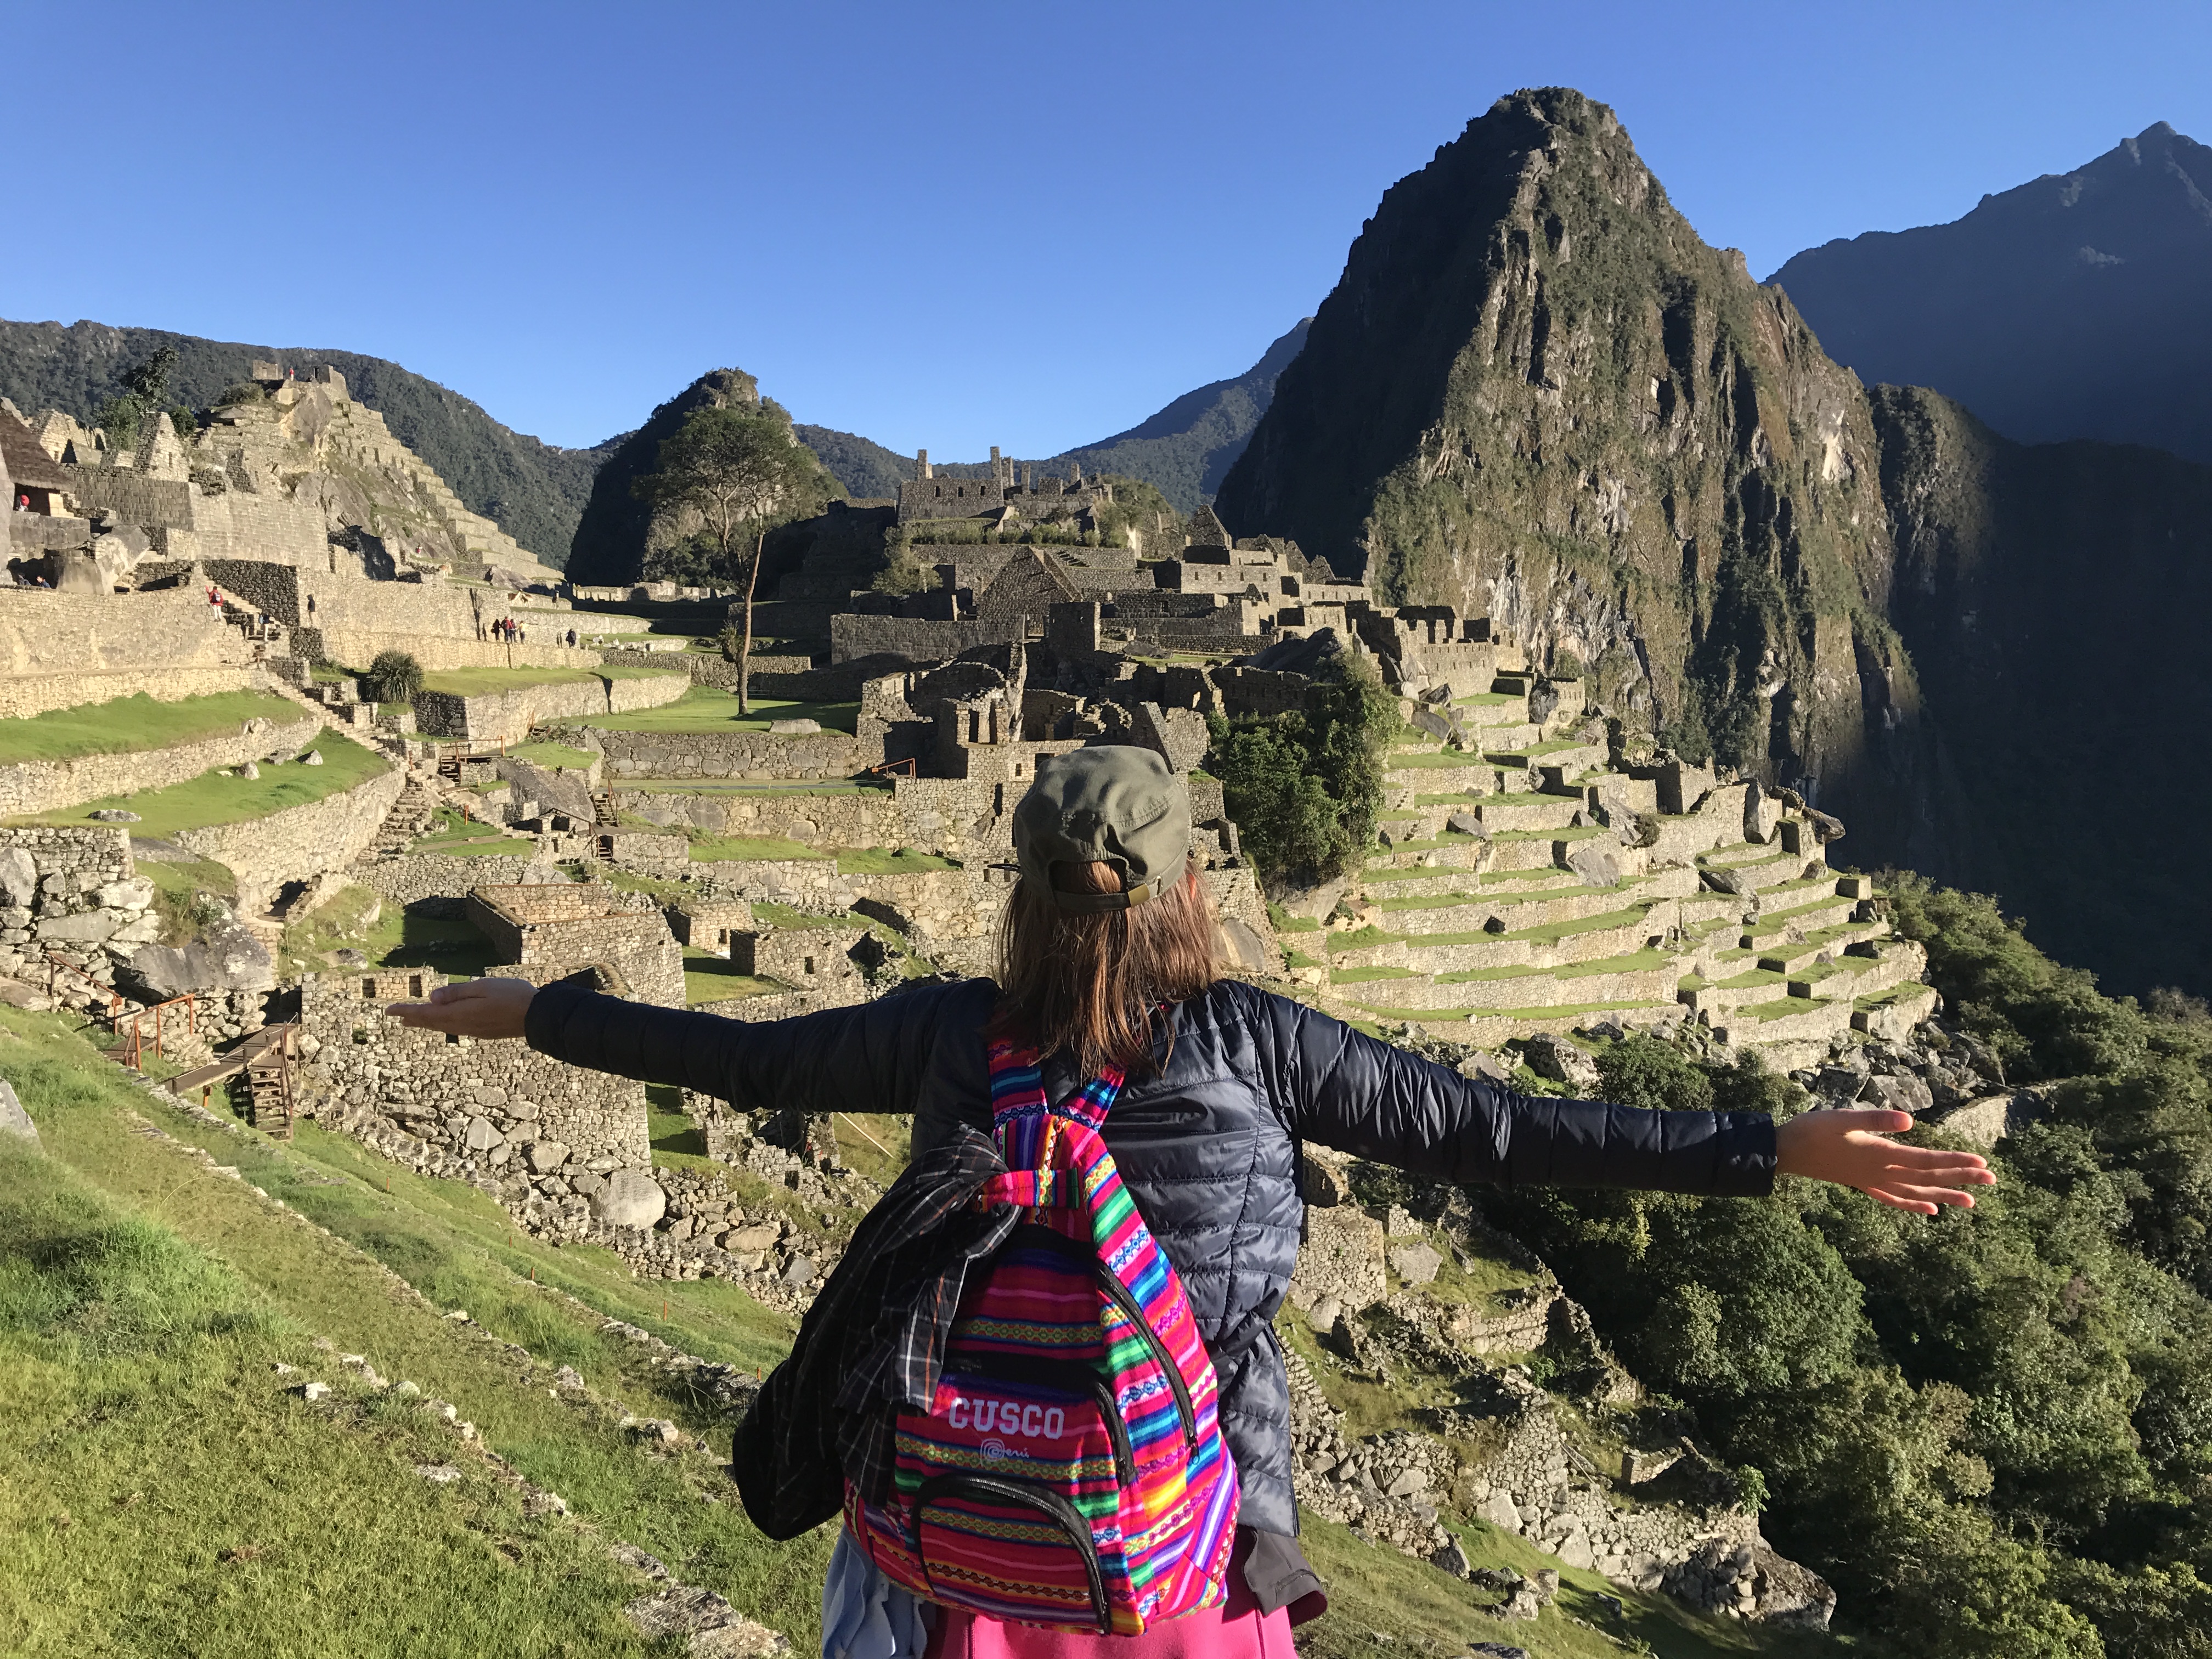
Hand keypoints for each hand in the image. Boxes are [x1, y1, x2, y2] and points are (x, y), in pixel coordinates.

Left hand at [386, 977, 537, 1039]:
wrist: (537, 1016)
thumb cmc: (512, 996)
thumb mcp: (482, 987)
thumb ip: (457, 992)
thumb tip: (432, 997)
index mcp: (460, 1013)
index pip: (426, 1013)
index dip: (407, 1011)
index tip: (389, 1010)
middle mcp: (463, 1025)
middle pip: (432, 1022)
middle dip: (414, 1018)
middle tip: (397, 1017)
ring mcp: (474, 1030)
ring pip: (443, 1027)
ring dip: (427, 1023)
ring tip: (414, 1021)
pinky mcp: (484, 1031)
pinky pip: (455, 1028)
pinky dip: (442, 1024)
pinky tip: (445, 1022)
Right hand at [1774, 1108, 1995, 1214]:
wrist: (1785, 1151)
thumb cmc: (1812, 1130)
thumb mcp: (1842, 1117)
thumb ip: (1875, 1119)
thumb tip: (1909, 1121)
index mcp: (1879, 1155)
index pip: (1926, 1161)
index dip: (1954, 1163)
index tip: (1981, 1164)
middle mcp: (1881, 1173)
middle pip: (1927, 1179)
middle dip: (1960, 1179)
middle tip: (1991, 1179)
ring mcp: (1872, 1182)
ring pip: (1916, 1193)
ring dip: (1944, 1196)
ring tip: (1971, 1202)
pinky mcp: (1863, 1184)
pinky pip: (1895, 1200)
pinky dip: (1914, 1207)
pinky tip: (1931, 1211)